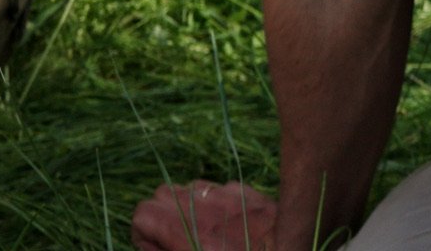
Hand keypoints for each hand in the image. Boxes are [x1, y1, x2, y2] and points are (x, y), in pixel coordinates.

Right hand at [131, 180, 277, 250]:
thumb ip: (169, 249)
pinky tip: (230, 222)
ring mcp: (226, 195)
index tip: (158, 248)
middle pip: (163, 194)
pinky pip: (222, 189)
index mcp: (185, 231)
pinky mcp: (248, 191)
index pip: (143, 213)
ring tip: (204, 229)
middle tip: (178, 237)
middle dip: (164, 215)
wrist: (287, 248)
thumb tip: (157, 243)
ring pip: (192, 187)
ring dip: (191, 205)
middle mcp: (202, 206)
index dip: (144, 234)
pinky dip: (219, 202)